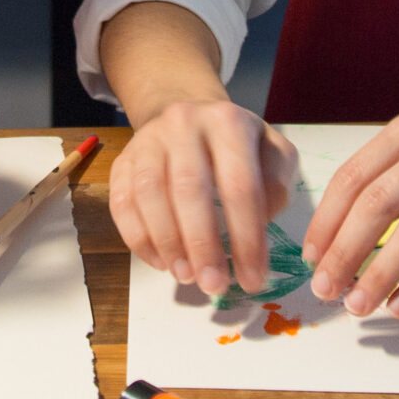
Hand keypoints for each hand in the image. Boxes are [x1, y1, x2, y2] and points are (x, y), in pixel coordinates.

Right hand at [110, 97, 299, 296]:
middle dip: (202, 245)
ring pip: (150, 193)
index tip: (253, 279)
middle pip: (190, 189)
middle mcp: (184, 124)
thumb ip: (275, 185)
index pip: (239, 186)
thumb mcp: (272, 153)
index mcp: (228, 122)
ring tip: (186, 276)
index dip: (246, 238)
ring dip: (167, 243)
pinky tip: (160, 262)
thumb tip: (259, 225)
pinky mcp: (123, 159)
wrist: (189, 113)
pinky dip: (138, 238)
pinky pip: (122, 201)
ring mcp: (148, 140)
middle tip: (213, 285)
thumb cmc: (237, 145)